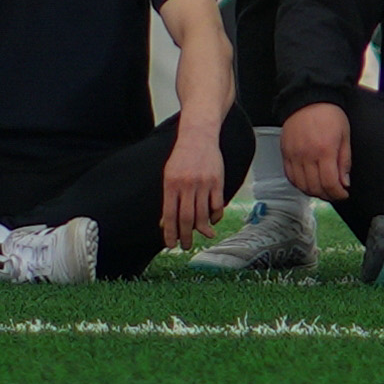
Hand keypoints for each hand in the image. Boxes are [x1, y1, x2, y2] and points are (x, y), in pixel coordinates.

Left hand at [161, 124, 227, 250]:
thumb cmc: (182, 158)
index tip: (171, 244)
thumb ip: (168, 199)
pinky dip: (215, 217)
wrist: (198, 137)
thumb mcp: (169, 176)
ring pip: (203, 214)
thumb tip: (165, 223)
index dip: (170, 233)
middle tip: (186, 246)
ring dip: (202, 229)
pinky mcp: (217, 181)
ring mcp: (203, 183)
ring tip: (202, 236)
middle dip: (186, 236)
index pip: (169, 215)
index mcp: (171, 184)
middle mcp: (187, 185)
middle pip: (186, 218)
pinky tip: (212, 220)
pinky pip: (217, 206)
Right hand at [281, 101, 353, 202]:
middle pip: (315, 188)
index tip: (343, 194)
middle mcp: (307, 155)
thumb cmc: (329, 114)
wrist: (308, 99)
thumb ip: (344, 161)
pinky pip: (290, 176)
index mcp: (324, 150)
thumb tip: (344, 182)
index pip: (330, 183)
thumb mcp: (345, 136)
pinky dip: (299, 184)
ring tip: (322, 189)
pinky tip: (308, 182)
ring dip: (313, 192)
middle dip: (327, 195)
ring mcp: (294, 155)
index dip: (338, 194)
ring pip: (301, 185)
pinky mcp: (285, 153)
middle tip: (334, 193)